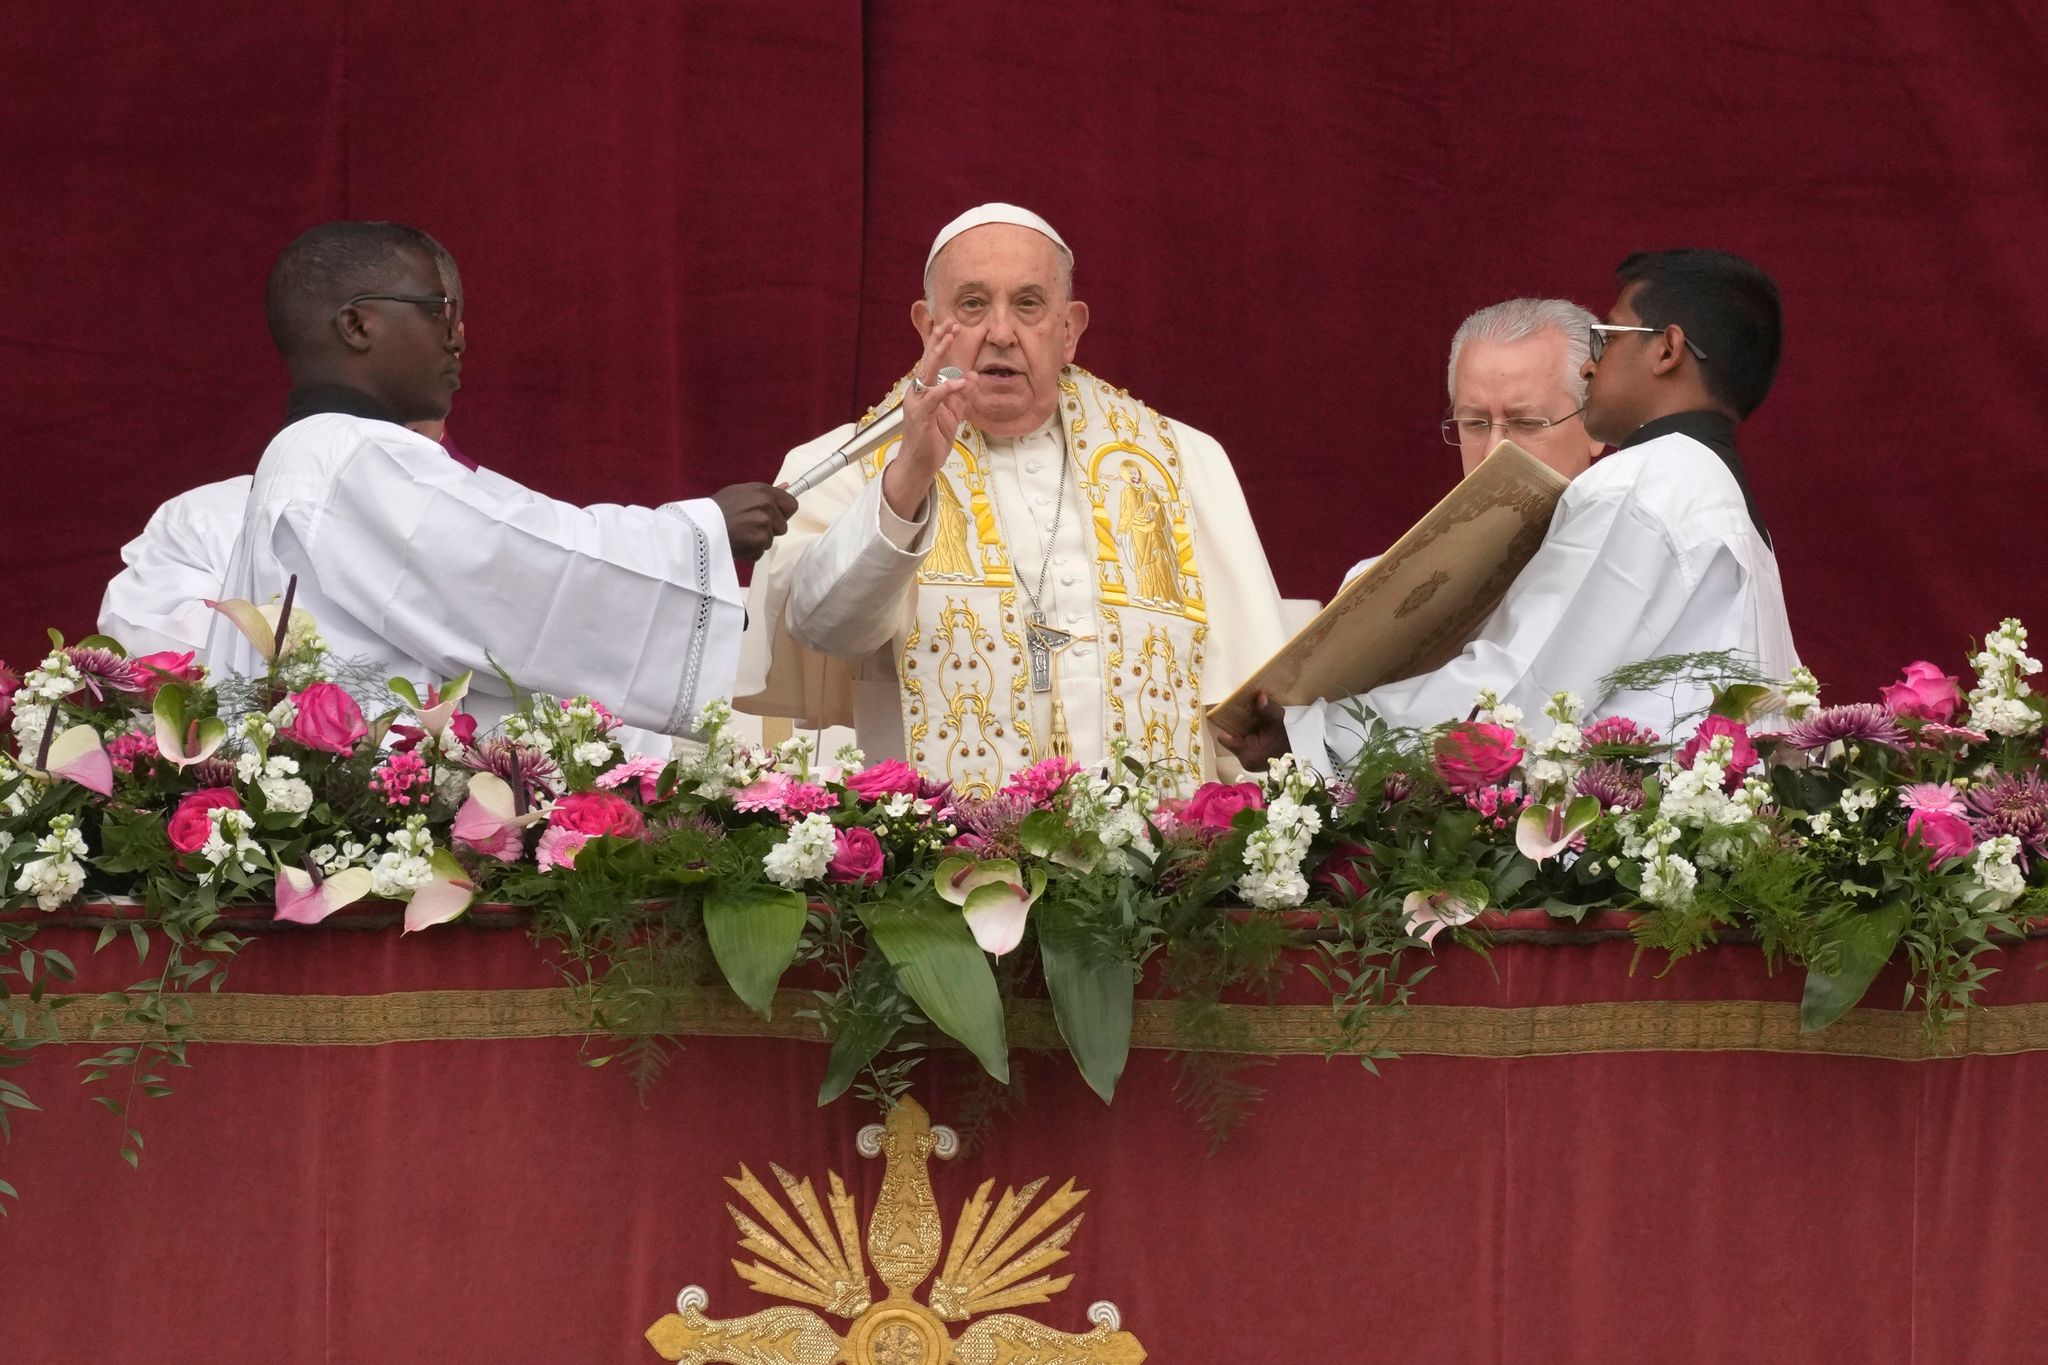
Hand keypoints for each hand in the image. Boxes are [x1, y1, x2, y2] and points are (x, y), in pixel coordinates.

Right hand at [711, 482, 798, 561]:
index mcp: (762, 491)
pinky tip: (736, 544)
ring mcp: (763, 523)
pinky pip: (760, 552)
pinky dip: (749, 552)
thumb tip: (786, 486)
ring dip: (757, 542)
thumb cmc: (716, 510)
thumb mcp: (739, 493)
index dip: (783, 513)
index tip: (776, 518)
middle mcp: (766, 505)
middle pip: (782, 526)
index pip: (791, 504)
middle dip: (769, 530)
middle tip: (749, 528)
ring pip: (770, 540)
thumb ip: (764, 494)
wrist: (700, 526)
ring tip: (739, 535)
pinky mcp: (759, 540)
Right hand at [881, 318, 981, 519]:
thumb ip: (962, 395)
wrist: (921, 463)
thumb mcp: (953, 414)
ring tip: (949, 339)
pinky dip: (947, 388)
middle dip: (938, 340)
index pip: (933, 361)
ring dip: (938, 354)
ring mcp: (917, 403)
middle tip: (950, 323)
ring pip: (927, 372)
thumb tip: (974, 376)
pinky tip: (960, 381)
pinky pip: (934, 397)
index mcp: (926, 390)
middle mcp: (919, 392)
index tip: (952, 326)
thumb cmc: (933, 438)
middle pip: (928, 360)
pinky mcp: (920, 416)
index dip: (941, 342)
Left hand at [1213, 691, 1291, 770]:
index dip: (1227, 725)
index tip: (1234, 714)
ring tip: (1254, 725)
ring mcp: (1249, 764)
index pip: (1224, 738)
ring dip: (1245, 734)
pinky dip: (1250, 740)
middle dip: (1238, 728)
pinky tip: (1258, 732)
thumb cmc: (1289, 738)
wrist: (1301, 753)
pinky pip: (1245, 748)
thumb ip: (1267, 709)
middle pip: (1231, 739)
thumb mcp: (1279, 720)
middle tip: (1247, 718)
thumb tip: (1259, 696)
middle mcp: (1245, 761)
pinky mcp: (1253, 764)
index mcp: (1248, 752)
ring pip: (1238, 744)